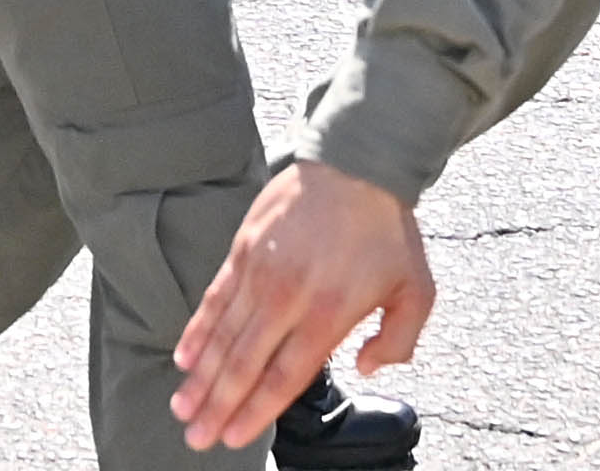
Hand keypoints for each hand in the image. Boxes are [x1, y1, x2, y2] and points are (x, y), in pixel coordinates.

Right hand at [173, 161, 434, 454]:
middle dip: (217, 406)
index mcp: (328, 313)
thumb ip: (398, 340)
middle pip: (243, 364)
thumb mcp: (417, 290)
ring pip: (223, 336)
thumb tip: (365, 369)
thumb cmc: (387, 231)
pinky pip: (215, 298)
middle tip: (196, 437)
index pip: (283, 377)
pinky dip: (198, 330)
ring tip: (182, 407)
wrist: (358, 162)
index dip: (255, 411)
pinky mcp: (244, 248)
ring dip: (200, 376)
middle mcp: (288, 297)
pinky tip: (184, 357)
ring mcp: (260, 271)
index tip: (233, 437)